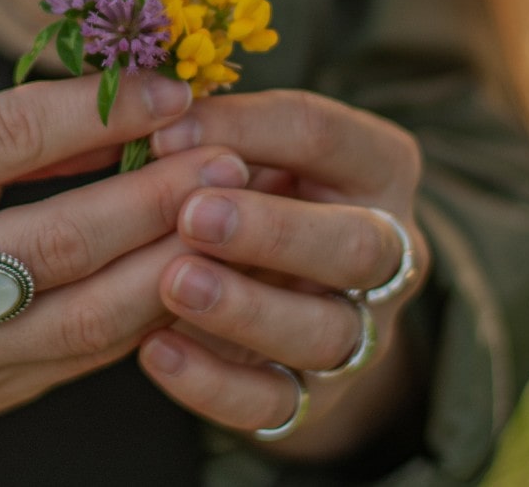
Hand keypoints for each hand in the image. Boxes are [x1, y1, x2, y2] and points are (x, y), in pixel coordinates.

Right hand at [0, 72, 252, 483]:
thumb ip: (11, 125)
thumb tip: (127, 105)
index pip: (8, 140)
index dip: (103, 111)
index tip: (170, 88)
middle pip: (60, 239)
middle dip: (159, 195)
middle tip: (227, 158)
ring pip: (85, 315)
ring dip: (172, 261)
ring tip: (229, 216)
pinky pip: (84, 354)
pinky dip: (145, 308)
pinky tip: (188, 268)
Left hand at [136, 89, 429, 457]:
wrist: (277, 287)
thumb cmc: (249, 187)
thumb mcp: (243, 148)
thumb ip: (204, 134)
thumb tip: (140, 123)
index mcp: (375, 167)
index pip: (323, 136)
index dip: (244, 130)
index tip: (163, 133)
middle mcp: (388, 252)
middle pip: (355, 244)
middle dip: (272, 230)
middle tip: (193, 215)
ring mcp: (360, 332)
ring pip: (325, 332)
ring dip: (245, 308)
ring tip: (174, 283)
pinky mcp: (316, 399)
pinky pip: (275, 404)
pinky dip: (212, 382)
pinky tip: (155, 350)